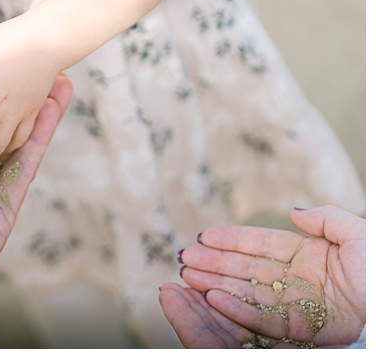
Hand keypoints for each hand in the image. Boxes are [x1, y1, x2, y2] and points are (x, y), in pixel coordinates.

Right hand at [165, 206, 364, 347]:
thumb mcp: (357, 235)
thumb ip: (326, 219)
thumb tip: (293, 211)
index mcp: (308, 255)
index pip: (262, 244)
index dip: (232, 240)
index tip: (204, 235)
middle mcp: (297, 280)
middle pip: (247, 270)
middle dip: (214, 264)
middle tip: (184, 259)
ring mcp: (297, 306)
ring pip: (248, 293)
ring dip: (216, 284)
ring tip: (187, 276)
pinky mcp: (301, 331)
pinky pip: (262, 318)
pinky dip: (236, 308)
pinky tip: (213, 297)